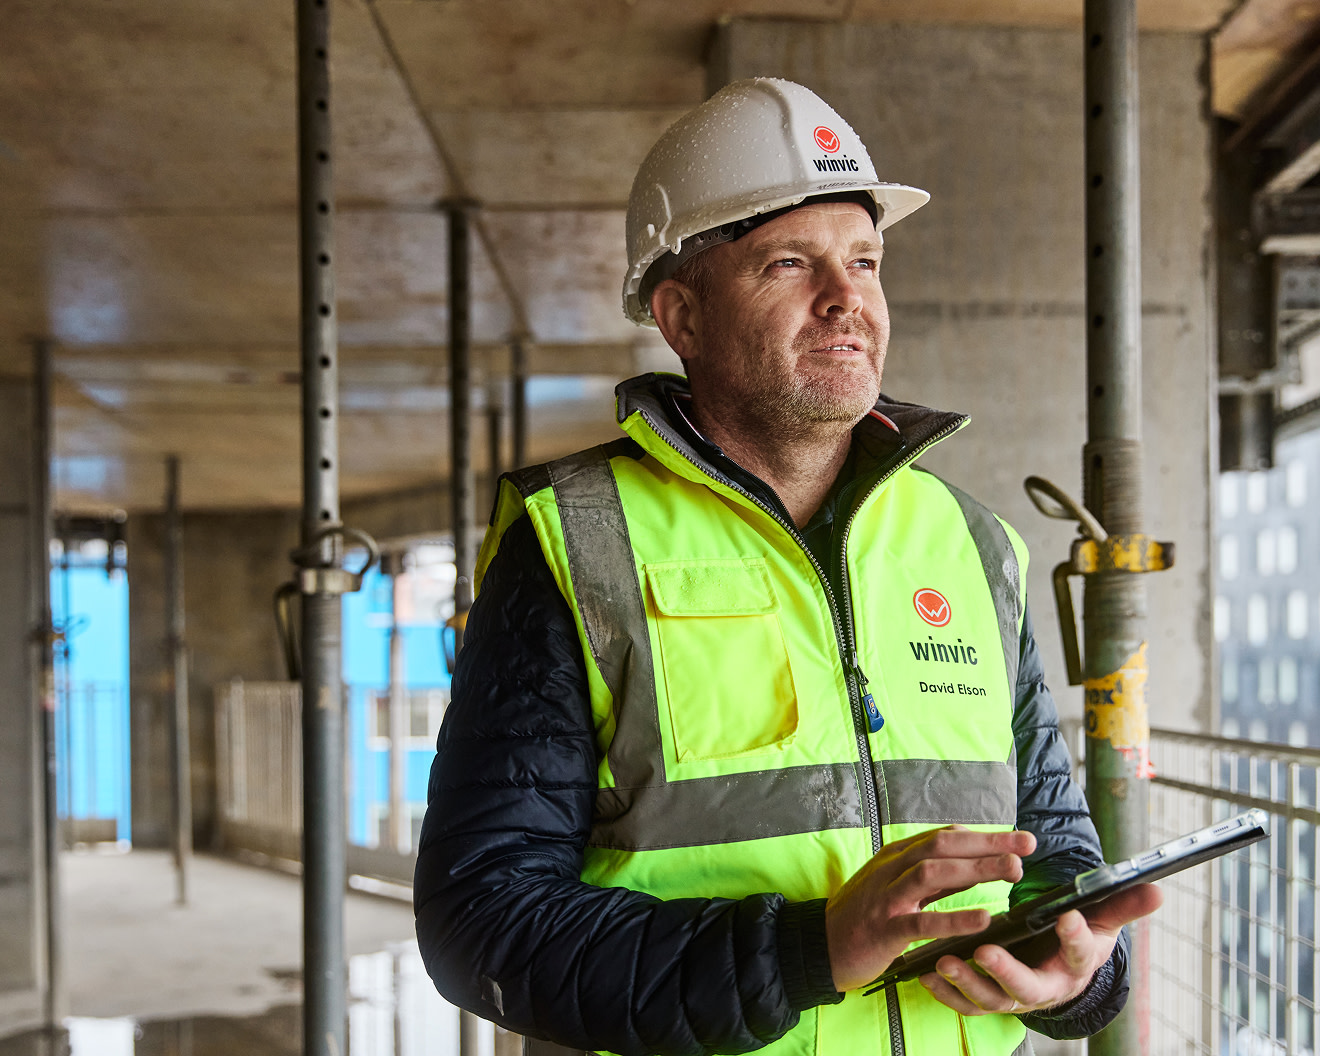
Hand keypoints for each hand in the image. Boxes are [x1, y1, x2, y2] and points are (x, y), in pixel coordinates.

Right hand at [826, 826, 1037, 991]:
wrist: (819, 945)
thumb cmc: (862, 915)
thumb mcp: (896, 886)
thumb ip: (933, 875)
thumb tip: (976, 862)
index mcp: (896, 856)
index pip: (944, 836)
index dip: (984, 836)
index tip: (1018, 840)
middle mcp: (891, 869)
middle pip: (942, 846)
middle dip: (987, 843)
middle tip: (1026, 846)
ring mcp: (886, 898)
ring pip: (932, 873)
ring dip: (975, 869)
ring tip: (1012, 872)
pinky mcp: (884, 929)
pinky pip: (921, 921)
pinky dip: (953, 918)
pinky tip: (982, 919)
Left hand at [919, 882, 1162, 1015]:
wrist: (1060, 966)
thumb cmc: (1078, 937)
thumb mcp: (1101, 920)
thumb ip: (1123, 904)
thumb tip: (1158, 889)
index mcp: (1074, 966)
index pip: (1078, 953)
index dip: (1075, 936)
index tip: (1068, 916)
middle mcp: (1044, 988)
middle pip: (1026, 988)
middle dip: (1005, 971)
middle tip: (985, 952)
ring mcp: (1013, 997)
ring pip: (989, 999)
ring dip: (966, 982)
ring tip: (943, 961)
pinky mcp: (988, 998)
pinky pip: (966, 1004)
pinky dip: (945, 993)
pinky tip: (926, 973)